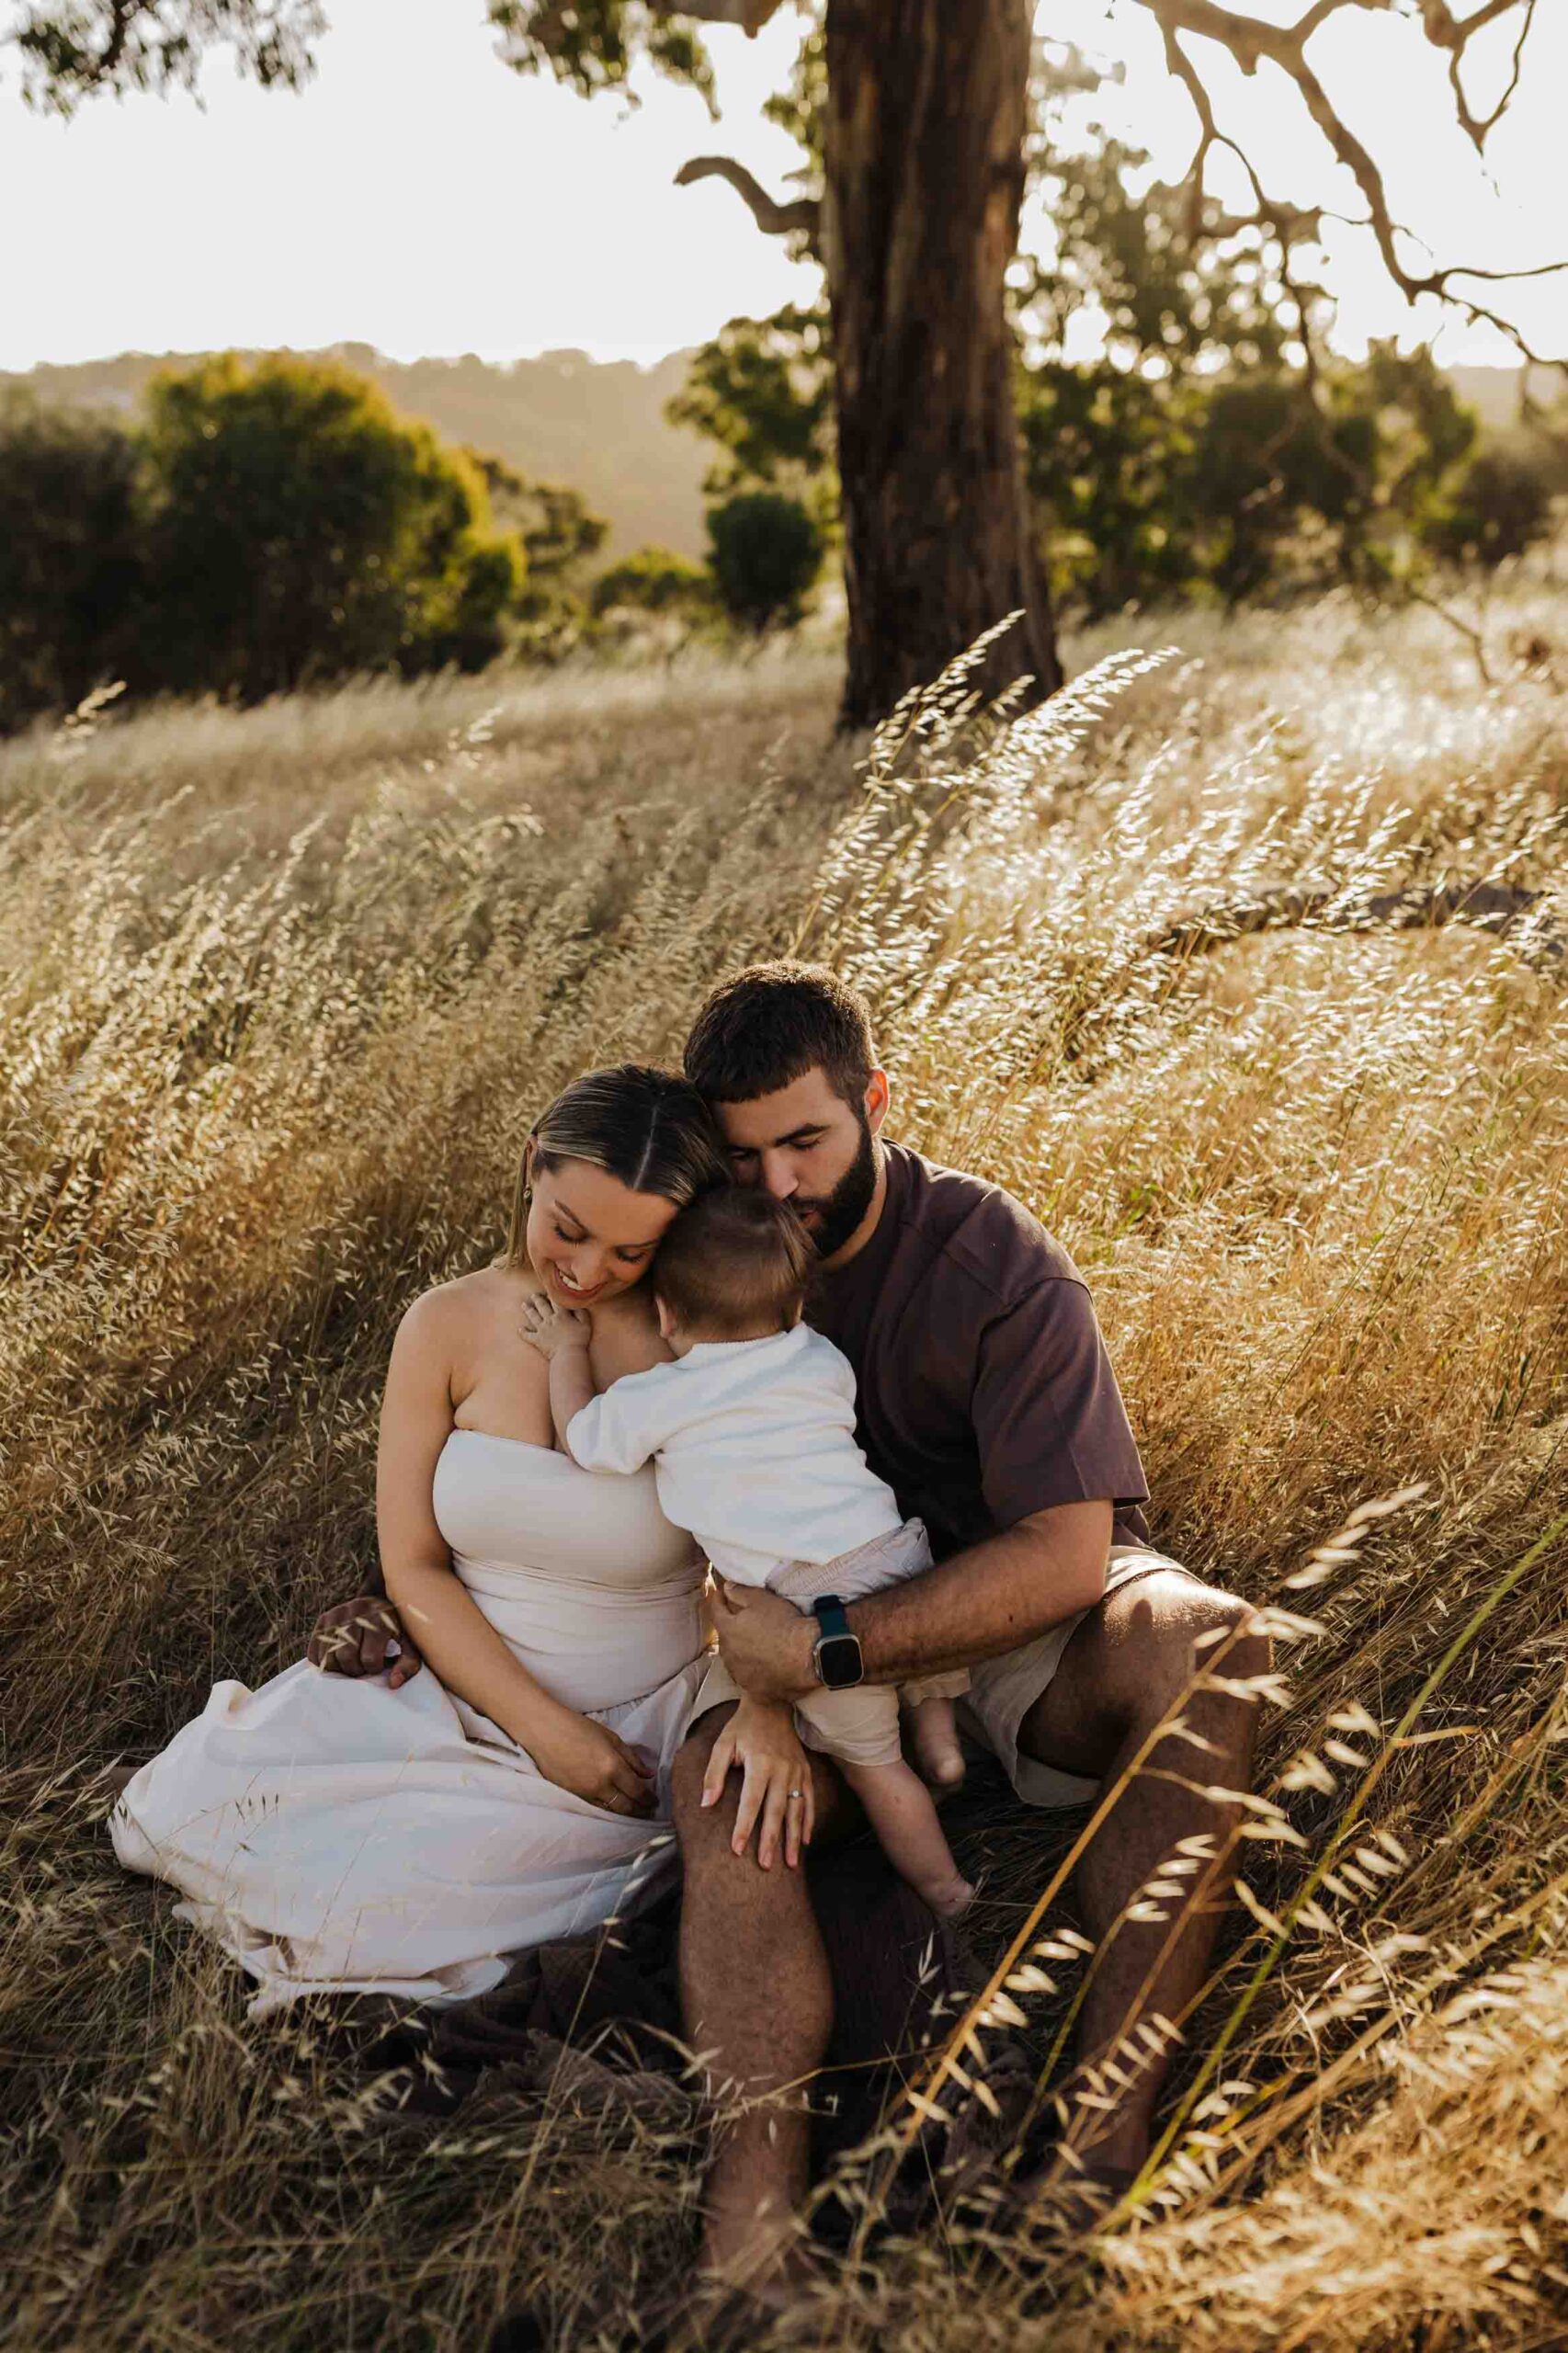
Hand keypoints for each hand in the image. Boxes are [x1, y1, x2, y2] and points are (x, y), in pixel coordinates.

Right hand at [307, 1595, 422, 1685]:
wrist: (382, 1604)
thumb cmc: (398, 1631)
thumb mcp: (410, 1645)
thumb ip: (408, 1665)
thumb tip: (393, 1683)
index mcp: (380, 1617)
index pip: (369, 1657)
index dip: (374, 1668)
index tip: (379, 1665)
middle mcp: (357, 1610)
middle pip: (346, 1656)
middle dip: (355, 1670)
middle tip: (362, 1668)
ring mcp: (337, 1613)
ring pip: (328, 1654)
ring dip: (338, 1668)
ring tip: (351, 1664)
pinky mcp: (324, 1619)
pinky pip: (314, 1650)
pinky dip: (322, 1661)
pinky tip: (336, 1661)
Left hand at [518, 1291, 589, 1361]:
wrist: (568, 1354)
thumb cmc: (579, 1339)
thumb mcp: (585, 1324)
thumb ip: (581, 1312)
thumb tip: (577, 1304)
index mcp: (561, 1315)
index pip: (555, 1301)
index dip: (552, 1295)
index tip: (549, 1290)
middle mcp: (549, 1320)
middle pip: (541, 1306)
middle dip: (537, 1299)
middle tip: (533, 1295)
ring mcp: (542, 1330)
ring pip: (533, 1317)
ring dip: (528, 1310)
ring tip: (524, 1305)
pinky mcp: (537, 1340)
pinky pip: (528, 1335)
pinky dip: (523, 1332)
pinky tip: (520, 1329)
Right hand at [525, 1701, 657, 1817]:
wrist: (544, 1732)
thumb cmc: (577, 1728)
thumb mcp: (610, 1738)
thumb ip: (632, 1758)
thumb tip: (648, 1774)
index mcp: (612, 1766)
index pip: (637, 1791)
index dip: (649, 1798)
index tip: (655, 1801)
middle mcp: (600, 1784)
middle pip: (626, 1806)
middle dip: (640, 1810)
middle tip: (648, 1811)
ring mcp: (584, 1793)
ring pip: (610, 1811)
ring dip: (624, 1813)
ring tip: (633, 1811)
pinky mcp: (571, 1796)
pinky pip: (595, 1808)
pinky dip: (606, 1809)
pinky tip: (612, 1806)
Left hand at [701, 1697, 814, 1868]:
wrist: (772, 1704)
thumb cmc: (742, 1727)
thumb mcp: (722, 1745)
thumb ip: (713, 1774)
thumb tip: (706, 1805)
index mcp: (760, 1763)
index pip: (750, 1802)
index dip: (743, 1826)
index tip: (737, 1849)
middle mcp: (782, 1770)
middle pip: (775, 1811)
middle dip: (770, 1840)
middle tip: (764, 1865)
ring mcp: (796, 1772)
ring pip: (796, 1811)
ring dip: (793, 1839)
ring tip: (790, 1863)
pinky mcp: (805, 1771)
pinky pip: (809, 1801)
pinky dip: (808, 1822)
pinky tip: (806, 1841)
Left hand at [711, 1577, 818, 1705]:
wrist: (809, 1656)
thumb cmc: (785, 1625)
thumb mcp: (762, 1600)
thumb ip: (740, 1593)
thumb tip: (726, 1588)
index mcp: (728, 1631)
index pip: (716, 1611)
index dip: (717, 1600)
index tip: (721, 1593)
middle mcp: (729, 1655)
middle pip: (725, 1638)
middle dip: (730, 1627)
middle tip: (740, 1618)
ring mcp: (741, 1675)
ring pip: (735, 1660)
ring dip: (739, 1651)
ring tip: (752, 1643)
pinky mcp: (755, 1690)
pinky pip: (748, 1678)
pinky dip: (751, 1670)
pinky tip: (761, 1666)